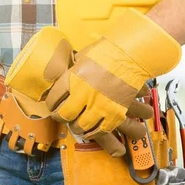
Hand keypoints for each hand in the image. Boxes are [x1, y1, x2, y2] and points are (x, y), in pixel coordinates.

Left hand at [45, 9, 180, 154]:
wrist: (134, 55)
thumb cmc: (109, 51)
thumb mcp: (84, 56)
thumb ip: (74, 69)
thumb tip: (66, 73)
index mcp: (73, 79)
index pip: (54, 98)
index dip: (51, 104)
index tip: (52, 105)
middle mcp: (84, 94)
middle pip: (65, 115)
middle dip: (61, 117)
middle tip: (62, 116)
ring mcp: (99, 105)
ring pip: (81, 126)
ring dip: (77, 126)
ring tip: (77, 124)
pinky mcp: (115, 113)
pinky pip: (100, 131)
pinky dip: (94, 133)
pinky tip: (91, 130)